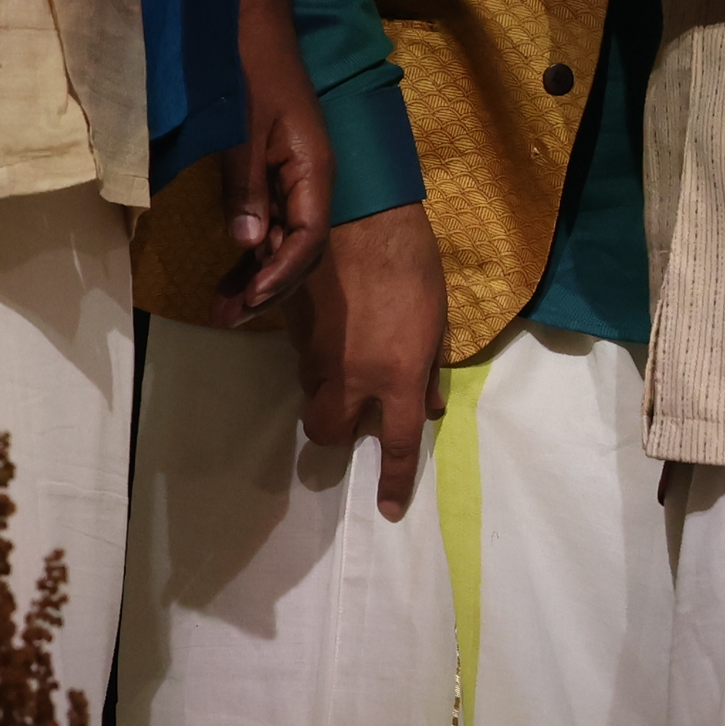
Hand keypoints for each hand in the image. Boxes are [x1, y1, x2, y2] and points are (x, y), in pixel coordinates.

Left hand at [210, 26, 335, 322]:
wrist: (251, 23)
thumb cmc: (251, 66)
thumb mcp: (246, 127)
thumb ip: (248, 186)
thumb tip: (251, 245)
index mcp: (315, 170)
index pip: (308, 240)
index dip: (280, 276)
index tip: (248, 302)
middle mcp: (313, 180)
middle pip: (300, 250)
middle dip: (266, 288)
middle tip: (227, 318)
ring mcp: (295, 177)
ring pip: (284, 240)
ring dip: (255, 275)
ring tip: (221, 308)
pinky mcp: (276, 171)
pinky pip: (270, 222)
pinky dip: (251, 250)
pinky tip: (231, 270)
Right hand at [288, 201, 447, 518]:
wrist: (363, 215)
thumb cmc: (413, 265)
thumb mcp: (436, 321)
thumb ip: (428, 370)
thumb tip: (427, 408)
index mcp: (397, 377)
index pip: (397, 445)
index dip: (394, 481)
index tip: (390, 510)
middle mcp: (350, 376)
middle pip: (327, 431)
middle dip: (337, 431)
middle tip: (354, 412)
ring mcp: (314, 354)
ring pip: (310, 393)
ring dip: (327, 388)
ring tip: (349, 355)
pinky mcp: (289, 330)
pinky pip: (300, 358)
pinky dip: (315, 355)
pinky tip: (331, 326)